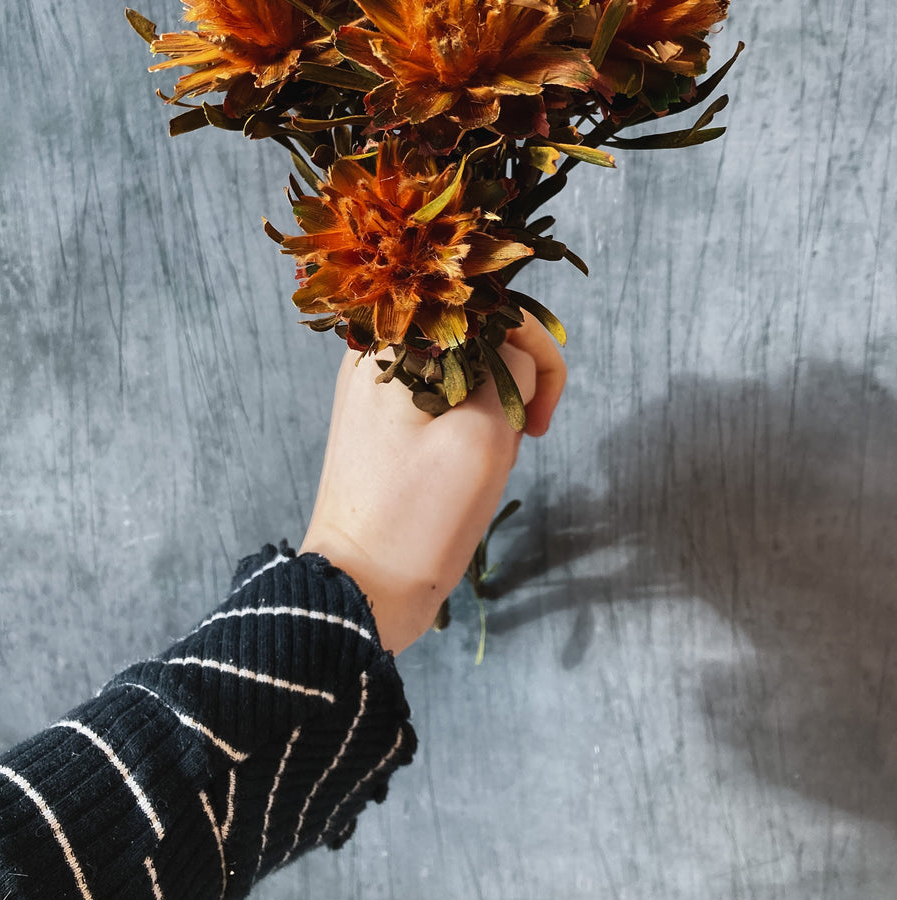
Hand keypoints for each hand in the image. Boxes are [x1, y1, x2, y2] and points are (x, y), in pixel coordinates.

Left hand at [298, 314, 566, 653]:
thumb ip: (511, 371)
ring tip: (476, 469)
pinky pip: (443, 401)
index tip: (540, 419)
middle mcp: (377, 349)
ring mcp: (374, 384)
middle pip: (481, 338)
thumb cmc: (419, 518)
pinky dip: (467, 429)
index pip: (495, 309)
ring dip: (490, 415)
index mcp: (396, 343)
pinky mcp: (378, 417)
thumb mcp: (484, 436)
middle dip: (510, 392)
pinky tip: (459, 472)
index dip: (536, 356)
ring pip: (467, 372)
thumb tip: (515, 355)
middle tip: (503, 449)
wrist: (359, 590)